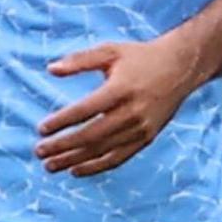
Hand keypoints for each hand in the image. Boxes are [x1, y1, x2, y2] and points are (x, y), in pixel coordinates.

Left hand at [35, 34, 203, 175]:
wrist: (182, 66)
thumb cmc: (142, 57)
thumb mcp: (111, 51)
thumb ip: (80, 60)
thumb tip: (50, 69)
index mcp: (121, 89)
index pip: (85, 110)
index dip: (61, 121)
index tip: (41, 129)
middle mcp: (133, 111)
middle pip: (91, 135)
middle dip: (62, 146)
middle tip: (39, 151)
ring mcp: (141, 127)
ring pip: (102, 150)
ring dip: (74, 160)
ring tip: (50, 166)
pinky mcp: (148, 137)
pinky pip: (119, 157)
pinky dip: (96, 167)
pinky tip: (76, 170)